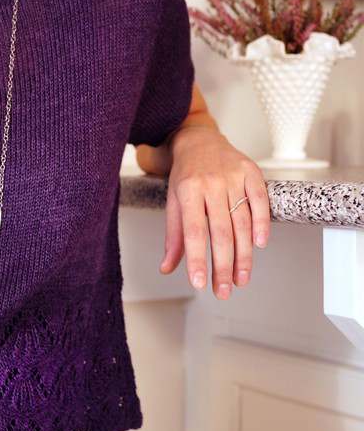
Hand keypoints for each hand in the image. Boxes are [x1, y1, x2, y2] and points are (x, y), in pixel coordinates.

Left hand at [158, 126, 270, 298]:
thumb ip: (174, 236)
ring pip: (242, 222)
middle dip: (223, 266)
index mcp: (187, 191)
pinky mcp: (252, 172)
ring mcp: (233, 177)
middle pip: (220, 232)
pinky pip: (260, 201)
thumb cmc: (186, 176)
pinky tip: (259, 246)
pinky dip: (262, 224)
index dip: (197, 259)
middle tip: (224, 290)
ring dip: (244, 255)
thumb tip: (167, 268)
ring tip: (241, 279)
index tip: (200, 284)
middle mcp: (210, 183)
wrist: (199, 140)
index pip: (193, 232)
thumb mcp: (174, 202)